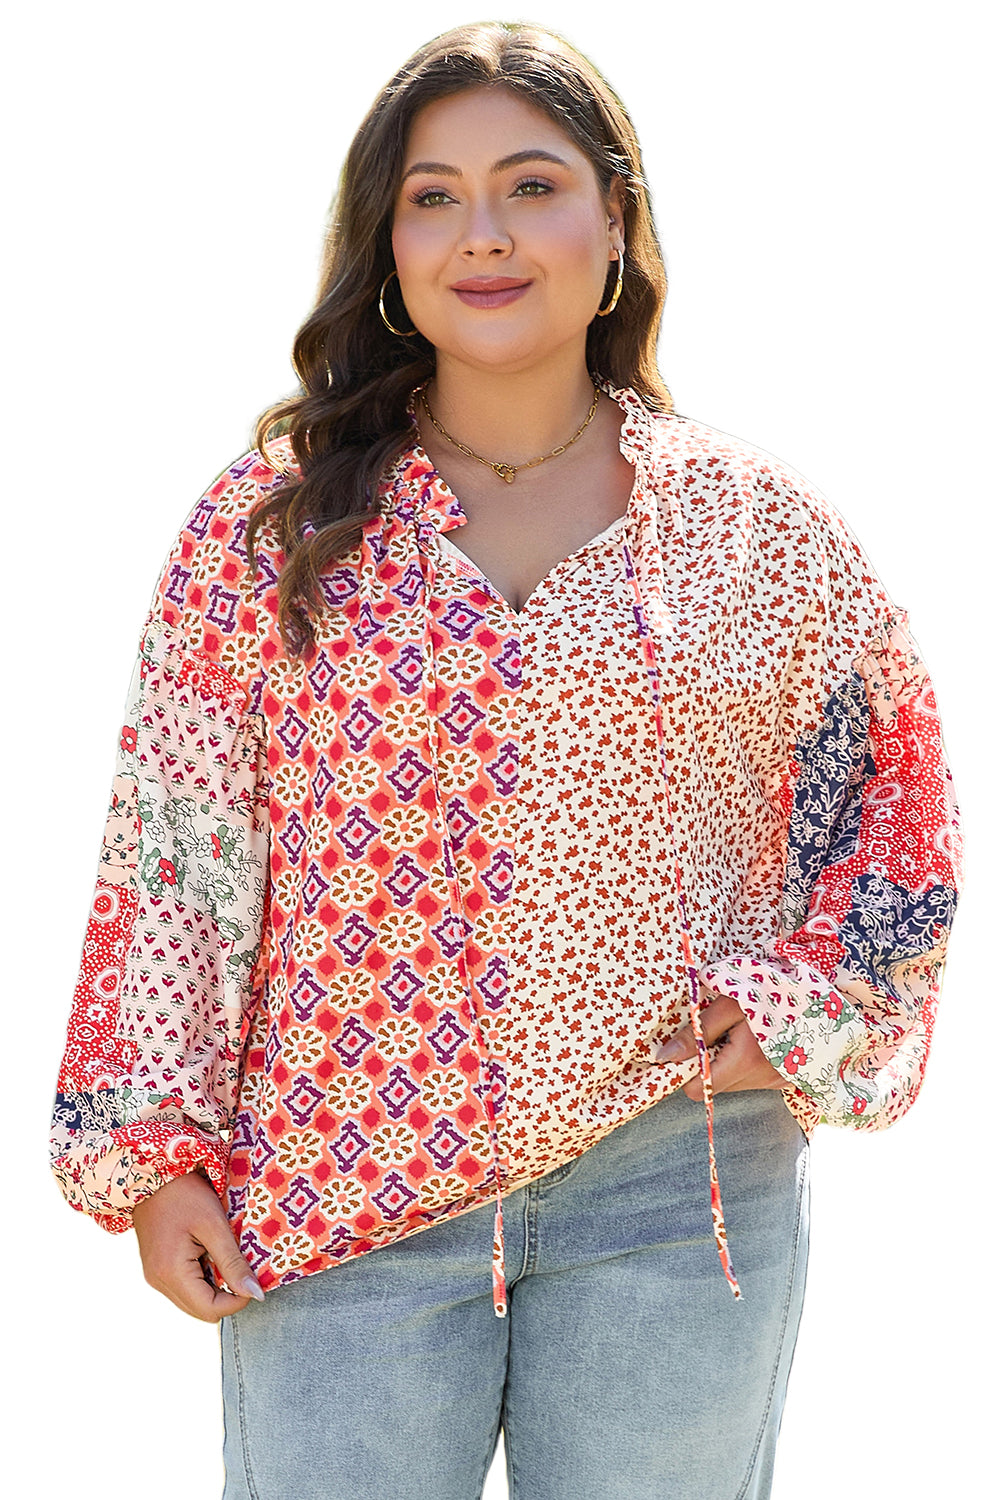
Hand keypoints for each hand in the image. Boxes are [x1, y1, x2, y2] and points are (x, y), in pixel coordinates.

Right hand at [132, 1169, 264, 1321]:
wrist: (150, 1174)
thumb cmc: (184, 1194)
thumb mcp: (214, 1225)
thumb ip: (233, 1262)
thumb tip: (256, 1294)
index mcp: (171, 1273)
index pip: (210, 1310)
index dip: (237, 1302)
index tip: (254, 1281)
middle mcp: (158, 1282)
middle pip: (200, 1310)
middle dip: (226, 1296)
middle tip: (242, 1268)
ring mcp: (154, 1276)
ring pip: (192, 1300)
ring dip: (214, 1287)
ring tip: (226, 1257)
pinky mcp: (156, 1268)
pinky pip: (183, 1286)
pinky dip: (202, 1278)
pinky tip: (210, 1254)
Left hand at [657, 986, 787, 1099]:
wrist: (822, 994)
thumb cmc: (772, 990)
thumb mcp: (731, 1001)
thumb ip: (698, 1031)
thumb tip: (664, 1057)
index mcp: (746, 1060)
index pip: (699, 1089)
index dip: (687, 1070)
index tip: (688, 1048)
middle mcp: (763, 1079)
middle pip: (716, 1086)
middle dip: (709, 1062)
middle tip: (718, 1031)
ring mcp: (778, 1082)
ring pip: (734, 1082)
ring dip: (729, 1061)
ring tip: (741, 1032)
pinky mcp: (788, 1079)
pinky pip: (753, 1078)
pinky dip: (747, 1063)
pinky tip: (757, 1040)